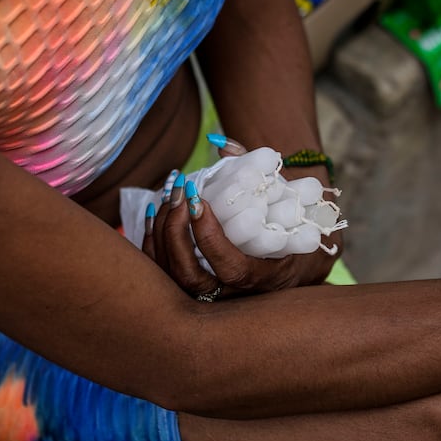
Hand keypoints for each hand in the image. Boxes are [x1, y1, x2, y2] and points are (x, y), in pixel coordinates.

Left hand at [141, 166, 337, 299]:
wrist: (286, 268)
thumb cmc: (288, 229)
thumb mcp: (286, 204)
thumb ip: (256, 169)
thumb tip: (220, 145)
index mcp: (262, 277)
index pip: (229, 267)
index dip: (209, 237)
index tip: (200, 201)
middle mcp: (231, 295)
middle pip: (189, 274)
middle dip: (176, 230)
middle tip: (180, 193)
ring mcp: (206, 296)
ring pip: (170, 273)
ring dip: (161, 230)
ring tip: (170, 194)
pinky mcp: (187, 289)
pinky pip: (162, 270)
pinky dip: (152, 239)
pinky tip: (155, 209)